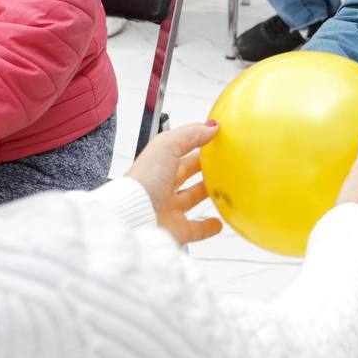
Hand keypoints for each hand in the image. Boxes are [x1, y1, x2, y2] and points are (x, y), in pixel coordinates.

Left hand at [125, 122, 223, 245]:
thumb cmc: (143, 182)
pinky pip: (195, 228)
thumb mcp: (166, 146)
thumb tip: (211, 127)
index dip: (195, 142)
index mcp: (158, 165)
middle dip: (201, 167)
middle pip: (185, 173)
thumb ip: (190, 134)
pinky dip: (208, 226)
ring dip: (206, 193)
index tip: (214, 138)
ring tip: (222, 187)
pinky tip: (217, 222)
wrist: (135, 219)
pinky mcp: (176, 230)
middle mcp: (161, 186)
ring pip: (191, 199)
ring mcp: (168, 209)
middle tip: (219, 161)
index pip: (179, 150)